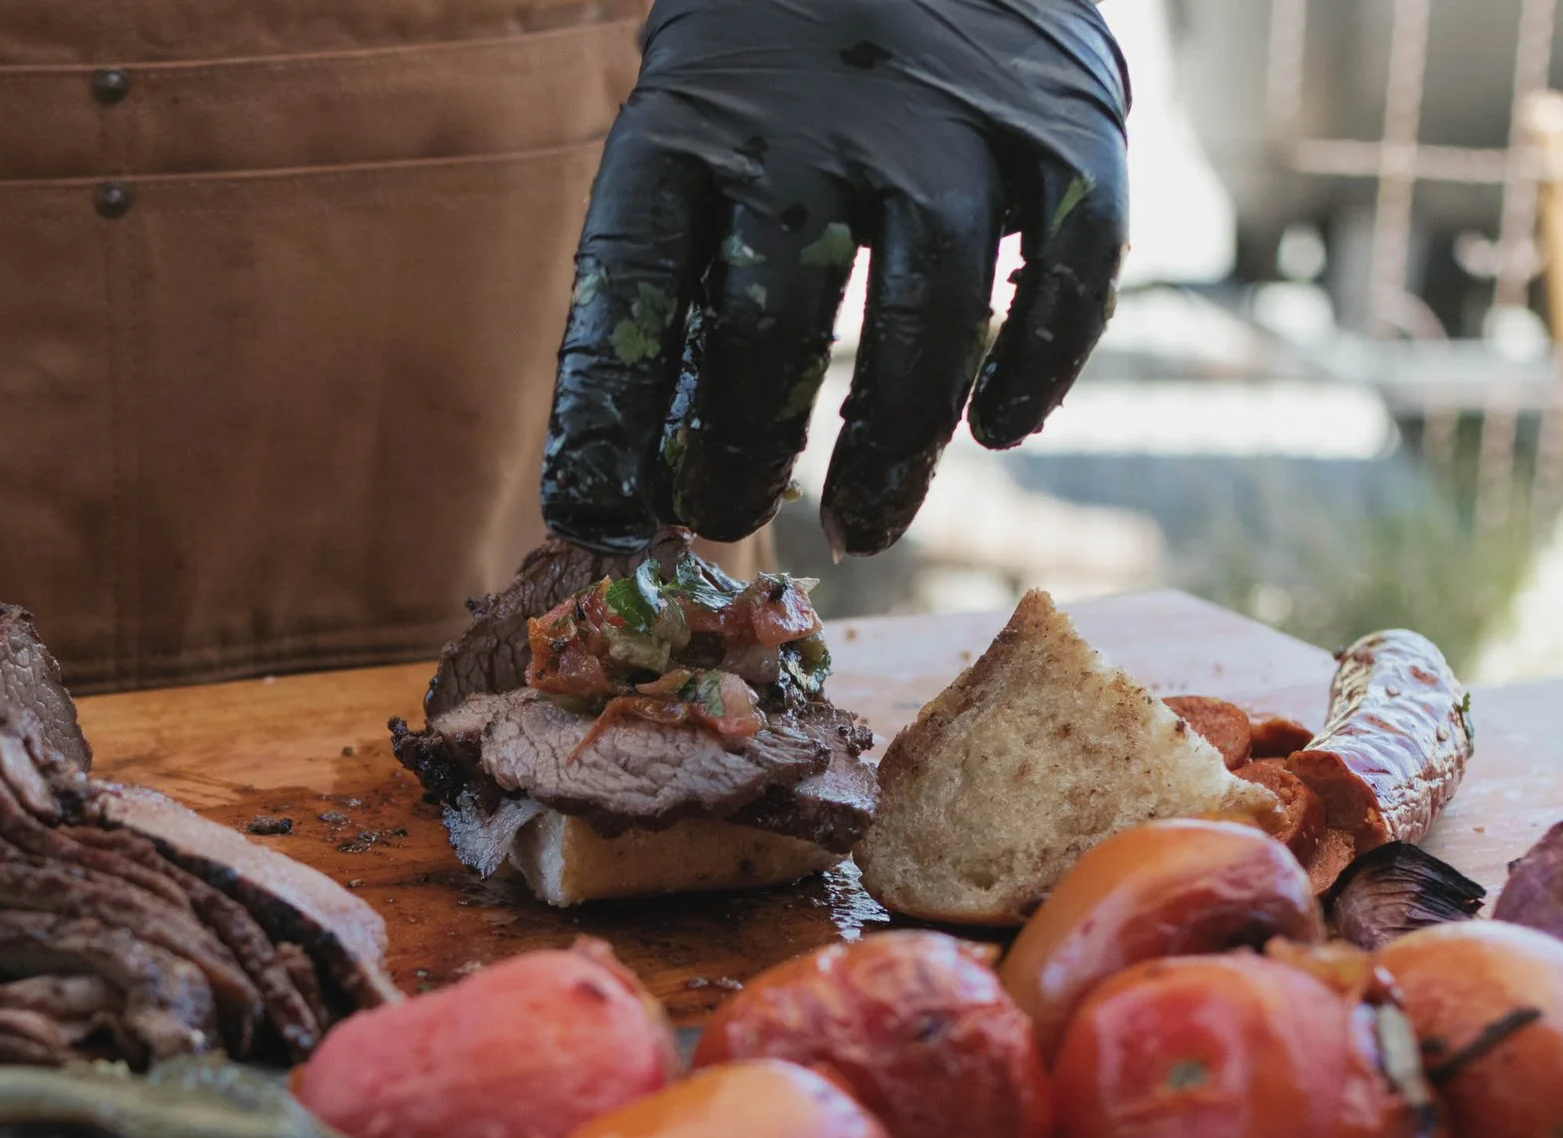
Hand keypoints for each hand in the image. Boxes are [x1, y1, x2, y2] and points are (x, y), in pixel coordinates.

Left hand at [542, 0, 1129, 557]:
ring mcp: (949, 125)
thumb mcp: (694, 145)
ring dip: (893, 447)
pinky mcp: (1065, 124)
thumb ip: (666, 297)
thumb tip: (609, 488)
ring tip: (860, 528)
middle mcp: (817, 127)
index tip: (594, 514)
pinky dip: (1041, 361)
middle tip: (725, 521)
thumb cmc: (778, 82)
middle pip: (776, 319)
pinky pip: (1071, 266)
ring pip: (929, 317)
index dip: (609, 412)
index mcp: (696, 127)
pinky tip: (1001, 431)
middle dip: (745, 448)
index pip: (630, 282)